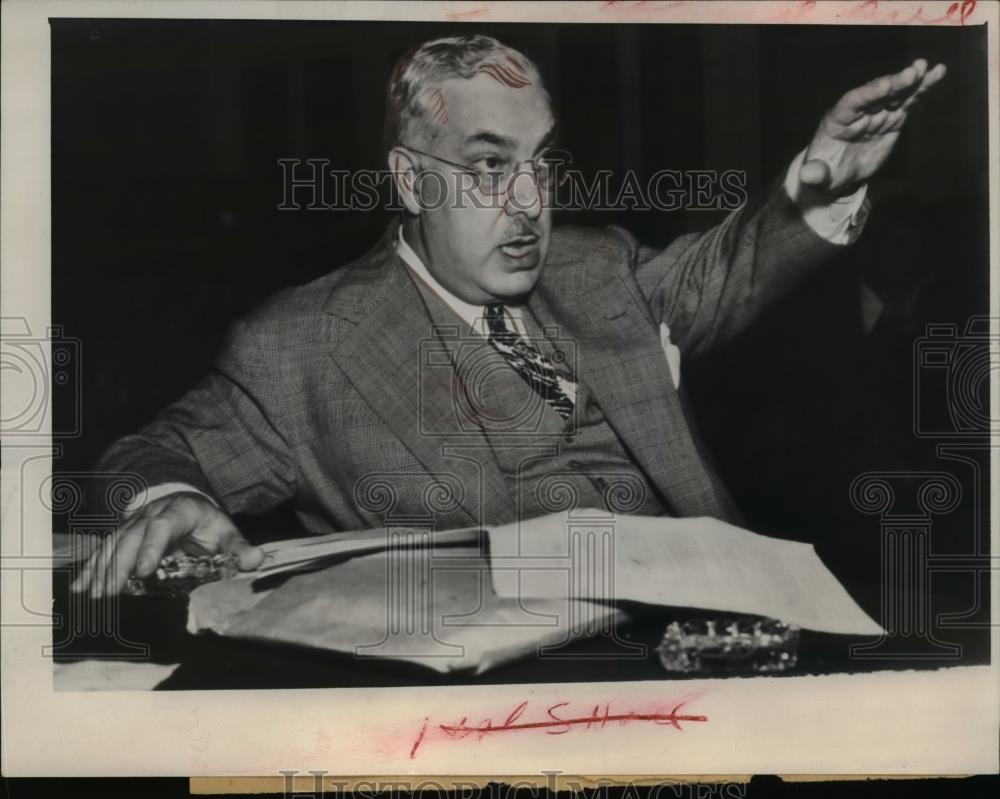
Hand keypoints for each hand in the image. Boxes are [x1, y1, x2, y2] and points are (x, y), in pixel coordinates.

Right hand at [70, 491, 264, 597]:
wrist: (186, 504)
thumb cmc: (208, 524)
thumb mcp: (226, 532)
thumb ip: (239, 548)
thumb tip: (257, 560)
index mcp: (179, 511)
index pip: (163, 526)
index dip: (152, 547)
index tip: (144, 571)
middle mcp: (151, 515)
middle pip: (132, 536)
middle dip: (120, 564)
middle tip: (110, 592)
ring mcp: (133, 524)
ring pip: (114, 543)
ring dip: (102, 569)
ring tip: (94, 595)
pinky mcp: (122, 536)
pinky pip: (104, 551)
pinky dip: (92, 568)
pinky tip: (81, 588)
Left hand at [800, 58, 946, 196]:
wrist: (838, 174)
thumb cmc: (825, 172)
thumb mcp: (817, 176)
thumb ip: (814, 173)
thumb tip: (806, 174)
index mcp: (837, 119)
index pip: (852, 102)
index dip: (869, 93)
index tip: (885, 85)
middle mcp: (858, 111)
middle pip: (877, 93)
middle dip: (894, 83)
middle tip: (913, 72)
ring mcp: (876, 113)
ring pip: (895, 93)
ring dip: (911, 81)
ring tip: (929, 68)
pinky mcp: (892, 118)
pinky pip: (907, 101)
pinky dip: (921, 89)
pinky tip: (937, 74)